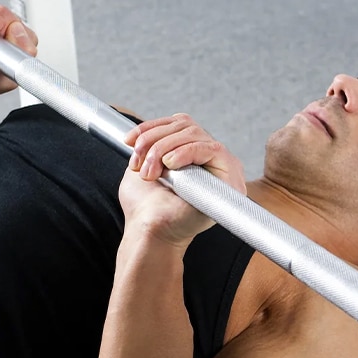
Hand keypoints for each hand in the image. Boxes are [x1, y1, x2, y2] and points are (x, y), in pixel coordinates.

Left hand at [120, 114, 245, 248]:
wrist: (149, 232)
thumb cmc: (145, 208)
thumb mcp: (142, 166)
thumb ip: (150, 144)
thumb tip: (146, 129)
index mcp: (191, 157)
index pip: (179, 124)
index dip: (153, 127)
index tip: (128, 141)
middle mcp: (208, 161)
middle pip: (186, 127)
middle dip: (154, 139)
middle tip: (138, 164)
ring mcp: (220, 169)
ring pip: (195, 135)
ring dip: (164, 148)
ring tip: (150, 172)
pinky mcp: (229, 179)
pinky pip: (211, 149)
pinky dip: (186, 152)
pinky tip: (170, 165)